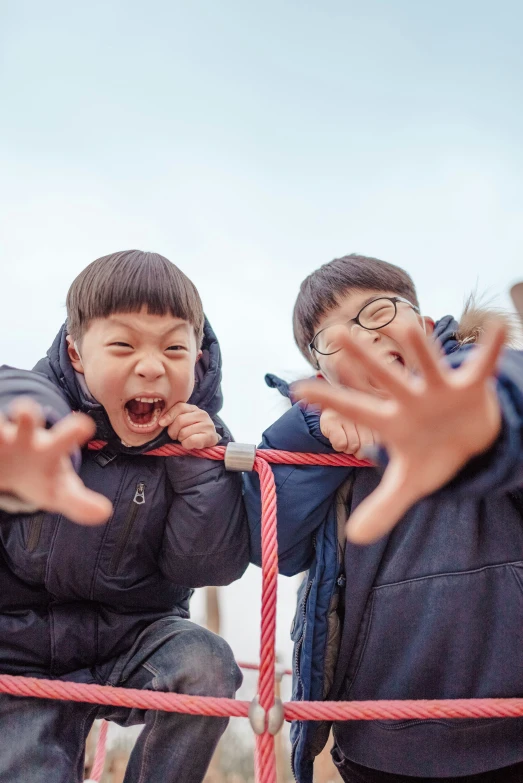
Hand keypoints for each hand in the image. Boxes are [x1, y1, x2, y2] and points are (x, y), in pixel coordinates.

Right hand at [0, 398, 111, 524]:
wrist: (13, 468)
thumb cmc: (42, 477)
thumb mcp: (61, 492)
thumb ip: (80, 503)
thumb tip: (104, 513)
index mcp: (50, 449)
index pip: (64, 439)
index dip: (73, 433)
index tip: (85, 425)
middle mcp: (25, 437)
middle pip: (27, 420)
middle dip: (26, 414)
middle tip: (25, 411)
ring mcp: (1, 438)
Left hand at [159, 403, 219, 448]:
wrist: (209, 440)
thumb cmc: (191, 431)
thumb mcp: (183, 421)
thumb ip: (173, 417)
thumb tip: (161, 422)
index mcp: (193, 408)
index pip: (179, 407)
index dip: (168, 415)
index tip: (161, 423)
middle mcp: (202, 414)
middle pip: (180, 420)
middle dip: (173, 431)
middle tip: (175, 436)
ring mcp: (208, 425)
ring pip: (184, 432)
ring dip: (181, 439)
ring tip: (184, 439)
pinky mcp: (210, 436)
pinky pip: (191, 441)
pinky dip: (186, 445)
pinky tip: (189, 444)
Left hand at [296, 320, 504, 543]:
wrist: (472, 442)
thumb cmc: (433, 455)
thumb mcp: (409, 484)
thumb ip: (384, 506)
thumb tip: (355, 537)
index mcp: (391, 421)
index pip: (354, 408)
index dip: (328, 400)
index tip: (297, 389)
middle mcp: (410, 399)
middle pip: (383, 378)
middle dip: (363, 359)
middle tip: (337, 334)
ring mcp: (439, 389)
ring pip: (426, 364)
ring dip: (417, 347)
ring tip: (403, 325)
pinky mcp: (469, 386)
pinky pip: (480, 366)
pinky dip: (489, 349)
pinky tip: (497, 328)